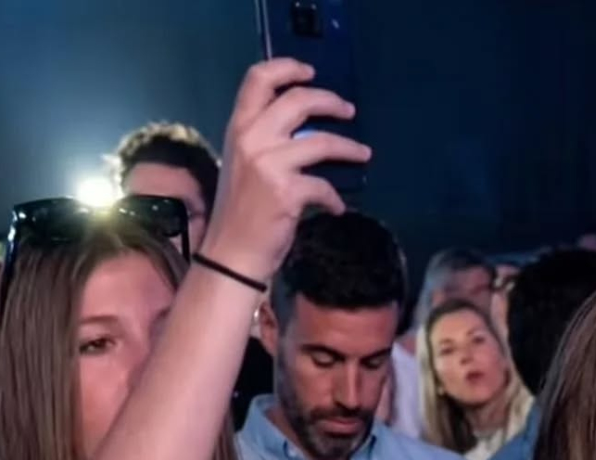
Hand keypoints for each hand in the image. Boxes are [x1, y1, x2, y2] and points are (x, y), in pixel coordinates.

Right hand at [199, 59, 371, 282]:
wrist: (231, 255)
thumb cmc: (239, 214)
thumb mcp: (242, 166)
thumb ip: (264, 143)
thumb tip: (303, 132)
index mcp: (238, 129)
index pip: (257, 80)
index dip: (287, 68)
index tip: (311, 71)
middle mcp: (251, 139)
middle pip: (298, 101)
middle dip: (330, 101)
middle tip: (349, 110)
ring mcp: (269, 164)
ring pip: (321, 141)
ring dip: (348, 147)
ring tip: (364, 154)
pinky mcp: (287, 192)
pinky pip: (324, 187)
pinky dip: (335, 199)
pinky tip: (337, 208)